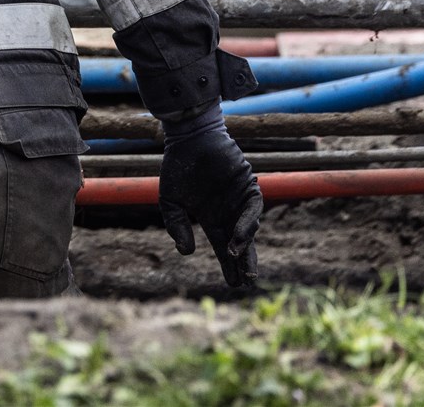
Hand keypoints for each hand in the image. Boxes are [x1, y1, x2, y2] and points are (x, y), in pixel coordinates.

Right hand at [158, 104, 260, 288]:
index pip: (224, 246)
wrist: (189, 139)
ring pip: (249, 229)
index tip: (233, 285)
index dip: (229, 265)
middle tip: (246, 282)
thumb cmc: (178, 167)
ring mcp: (240, 199)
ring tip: (237, 258)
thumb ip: (176, 226)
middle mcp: (229, 212)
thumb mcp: (170, 202)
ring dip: (245, 245)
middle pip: (241, 243)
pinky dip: (248, 224)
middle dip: (244, 262)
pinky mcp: (248, 185)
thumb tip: (186, 253)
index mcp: (212, 218)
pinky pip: (253, 208)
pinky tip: (240, 237)